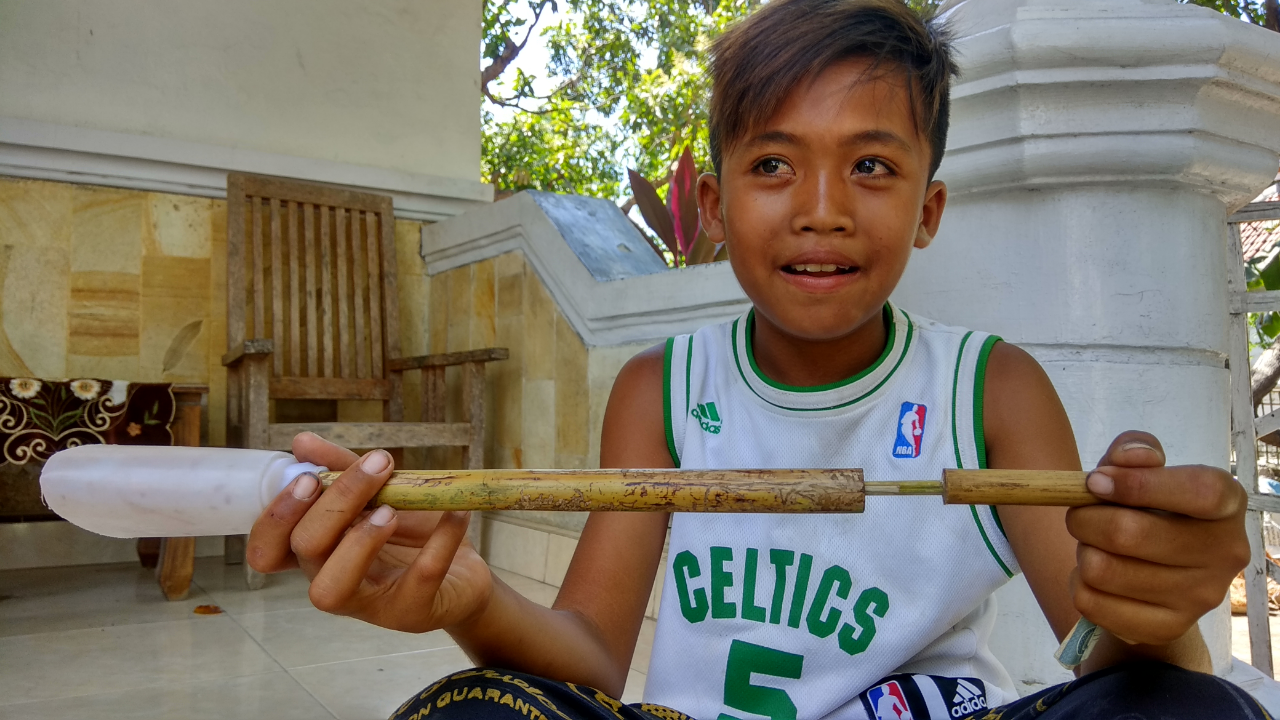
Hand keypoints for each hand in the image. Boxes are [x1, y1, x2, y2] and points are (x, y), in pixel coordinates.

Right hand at [246, 432, 492, 632]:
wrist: (464, 574)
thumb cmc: (412, 536)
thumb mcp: (380, 496)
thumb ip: (342, 471)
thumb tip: (301, 442)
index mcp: (317, 555)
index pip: (267, 549)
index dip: (276, 516)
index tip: (309, 478)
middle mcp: (332, 581)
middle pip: (306, 549)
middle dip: (336, 503)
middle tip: (377, 465)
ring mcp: (368, 604)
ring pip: (332, 588)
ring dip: (359, 541)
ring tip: (391, 510)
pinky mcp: (411, 612)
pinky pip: (419, 578)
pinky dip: (440, 540)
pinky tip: (456, 514)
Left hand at [1066, 431, 1248, 646]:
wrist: (1155, 571)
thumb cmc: (1147, 507)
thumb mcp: (1141, 469)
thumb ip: (1133, 451)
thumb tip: (1129, 459)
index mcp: (1227, 503)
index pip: (1197, 492)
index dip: (1137, 484)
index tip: (1095, 482)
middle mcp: (1225, 552)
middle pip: (1129, 534)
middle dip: (1084, 519)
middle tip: (1079, 515)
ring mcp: (1200, 597)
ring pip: (1101, 570)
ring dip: (1081, 553)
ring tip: (1094, 547)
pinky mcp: (1167, 627)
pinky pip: (1091, 603)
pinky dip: (1078, 585)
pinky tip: (1098, 577)